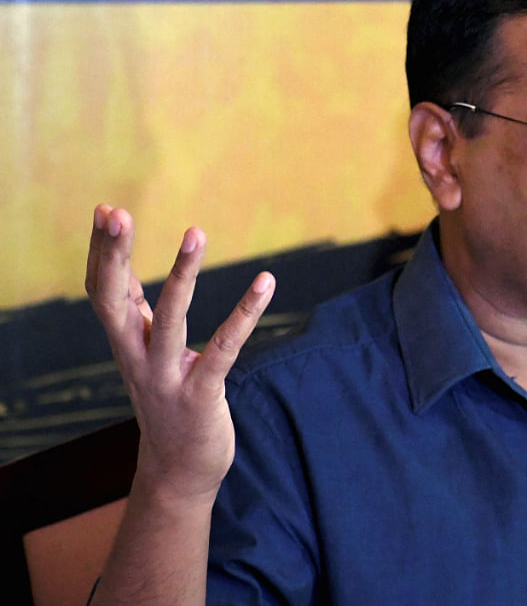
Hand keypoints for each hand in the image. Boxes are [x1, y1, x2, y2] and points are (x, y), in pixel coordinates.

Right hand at [85, 204, 274, 503]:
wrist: (179, 474)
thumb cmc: (170, 405)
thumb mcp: (148, 359)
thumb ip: (139, 322)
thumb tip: (127, 281)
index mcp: (125, 345)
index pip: (102, 291)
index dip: (102, 252)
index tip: (104, 209)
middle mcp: (137, 359)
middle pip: (114, 301)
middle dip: (114, 255)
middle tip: (117, 212)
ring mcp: (167, 379)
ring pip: (169, 319)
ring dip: (181, 275)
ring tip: (194, 232)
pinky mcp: (201, 396)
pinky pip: (224, 347)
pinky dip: (246, 312)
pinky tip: (267, 281)